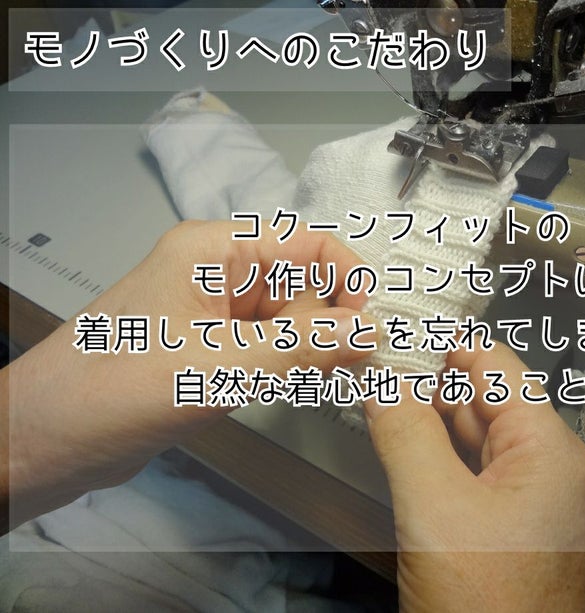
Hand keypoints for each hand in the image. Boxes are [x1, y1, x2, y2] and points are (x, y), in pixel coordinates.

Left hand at [3, 220, 374, 527]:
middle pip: (300, 283)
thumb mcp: (224, 363)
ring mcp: (212, 314)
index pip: (305, 243)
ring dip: (310, 348)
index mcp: (213, 251)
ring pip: (286, 319)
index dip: (346, 277)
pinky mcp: (209, 350)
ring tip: (320, 380)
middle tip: (345, 365)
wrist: (47, 440)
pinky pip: (267, 347)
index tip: (367, 324)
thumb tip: (371, 331)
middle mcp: (215, 273)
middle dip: (328, 321)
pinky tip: (295, 388)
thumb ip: (306, 346)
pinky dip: (289, 366)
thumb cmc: (118, 387)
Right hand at [365, 343, 584, 611]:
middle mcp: (543, 469)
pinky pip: (466, 473)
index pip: (494, 367)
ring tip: (379, 394)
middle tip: (378, 361)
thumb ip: (406, 434)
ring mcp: (524, 500)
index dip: (444, 344)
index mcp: (547, 450)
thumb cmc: (491, 610)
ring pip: (469, 437)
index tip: (400, 330)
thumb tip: (383, 381)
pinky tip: (399, 444)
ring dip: (426, 418)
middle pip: (481, 399)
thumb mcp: (435, 507)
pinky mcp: (502, 528)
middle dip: (428, 381)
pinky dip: (432, 454)